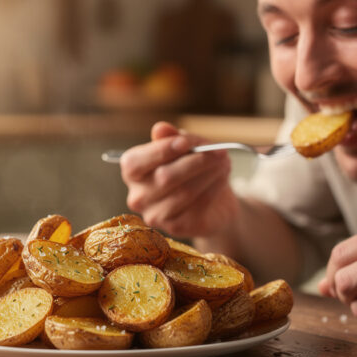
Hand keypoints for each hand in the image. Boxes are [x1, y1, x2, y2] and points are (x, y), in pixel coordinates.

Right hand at [119, 121, 239, 237]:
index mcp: (132, 173)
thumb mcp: (182, 148)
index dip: (162, 150)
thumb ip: (170, 138)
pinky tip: (222, 178)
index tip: (186, 142)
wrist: (211, 201)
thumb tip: (160, 128)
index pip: (137, 162)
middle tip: (218, 151)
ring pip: (185, 191)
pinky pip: (198, 205)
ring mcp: (155, 216)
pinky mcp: (176, 228)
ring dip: (210, 173)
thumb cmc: (191, 169)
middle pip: (165, 177)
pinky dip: (214, 188)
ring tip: (224, 162)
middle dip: (196, 160)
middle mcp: (138, 197)